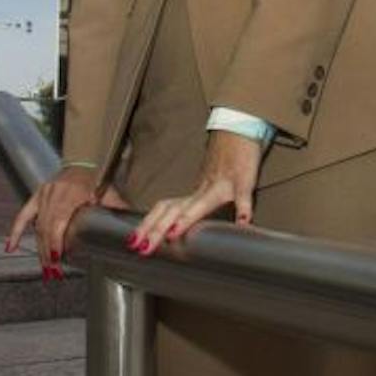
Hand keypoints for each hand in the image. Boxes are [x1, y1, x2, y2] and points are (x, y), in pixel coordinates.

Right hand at [4, 167, 125, 277]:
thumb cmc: (98, 180)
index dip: (56, 242)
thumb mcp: (110, 194)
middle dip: (49, 252)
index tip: (57, 259)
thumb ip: (118, 211)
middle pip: (47, 228)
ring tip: (45, 269)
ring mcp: (44, 194)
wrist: (84, 162)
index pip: (59, 221)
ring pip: (37, 226)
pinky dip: (16, 231)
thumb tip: (136, 232)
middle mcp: (54, 193)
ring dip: (40, 249)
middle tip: (53, 273)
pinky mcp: (37, 195)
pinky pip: (23, 215)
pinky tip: (10, 247)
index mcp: (72, 193)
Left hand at [128, 130, 263, 256]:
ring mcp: (223, 184)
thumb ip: (195, 204)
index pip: (164, 208)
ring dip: (186, 217)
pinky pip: (243, 194)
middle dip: (157, 228)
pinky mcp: (243, 180)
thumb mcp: (207, 186)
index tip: (132, 241)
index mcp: (194, 193)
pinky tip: (243, 222)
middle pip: (175, 208)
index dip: (148, 223)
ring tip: (172, 234)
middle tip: (142, 247)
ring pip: (202, 202)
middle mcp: (203, 189)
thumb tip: (177, 226)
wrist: (238, 129)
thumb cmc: (225, 160)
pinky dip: (243, 208)